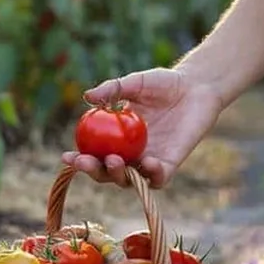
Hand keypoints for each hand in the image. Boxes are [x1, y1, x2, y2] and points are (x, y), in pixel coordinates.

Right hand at [60, 67, 224, 188]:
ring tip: (114, 160)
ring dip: (118, 175)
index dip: (79, 160)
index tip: (67, 156)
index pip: (93, 155)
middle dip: (93, 171)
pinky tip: (148, 161)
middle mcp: (130, 154)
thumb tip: (88, 97)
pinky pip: (158, 178)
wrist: (196, 87)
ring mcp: (149, 161)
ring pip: (129, 180)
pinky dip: (151, 174)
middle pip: (106, 173)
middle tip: (85, 161)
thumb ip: (112, 89)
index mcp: (116, 139)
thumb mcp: (134, 83)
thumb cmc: (164, 84)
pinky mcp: (170, 164)